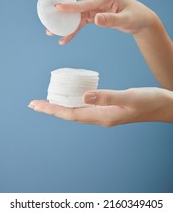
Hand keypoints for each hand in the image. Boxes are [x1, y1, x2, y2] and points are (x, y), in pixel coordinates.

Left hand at [28, 87, 172, 125]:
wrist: (164, 107)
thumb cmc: (149, 101)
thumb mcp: (129, 97)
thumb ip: (107, 97)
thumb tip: (85, 96)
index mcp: (103, 116)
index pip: (71, 114)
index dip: (53, 109)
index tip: (36, 105)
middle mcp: (101, 117)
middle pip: (70, 114)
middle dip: (52, 109)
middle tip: (35, 103)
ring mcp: (105, 114)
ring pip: (77, 111)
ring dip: (61, 107)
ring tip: (47, 102)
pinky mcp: (109, 109)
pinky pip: (86, 107)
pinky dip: (74, 103)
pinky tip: (71, 98)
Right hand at [46, 0, 155, 43]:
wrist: (140, 20)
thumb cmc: (136, 17)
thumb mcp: (126, 20)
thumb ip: (111, 20)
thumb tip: (95, 19)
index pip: (87, 2)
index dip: (72, 6)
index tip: (58, 7)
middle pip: (78, 9)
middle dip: (64, 18)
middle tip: (50, 26)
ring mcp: (95, 6)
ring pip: (77, 16)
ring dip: (67, 26)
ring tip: (53, 34)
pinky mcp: (94, 14)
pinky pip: (82, 22)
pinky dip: (74, 30)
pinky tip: (66, 38)